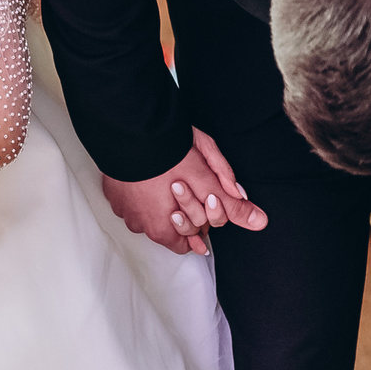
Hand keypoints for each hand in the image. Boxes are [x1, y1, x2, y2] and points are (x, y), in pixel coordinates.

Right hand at [100, 127, 266, 255]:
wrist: (132, 127)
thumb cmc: (169, 152)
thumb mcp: (208, 178)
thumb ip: (231, 205)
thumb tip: (258, 221)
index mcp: (165, 230)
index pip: (189, 242)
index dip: (201, 222)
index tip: (203, 201)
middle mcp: (141, 226)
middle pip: (170, 227)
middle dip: (182, 210)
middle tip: (186, 184)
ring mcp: (123, 210)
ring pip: (149, 213)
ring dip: (160, 200)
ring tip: (168, 175)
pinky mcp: (112, 193)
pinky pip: (131, 199)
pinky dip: (141, 190)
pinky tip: (150, 172)